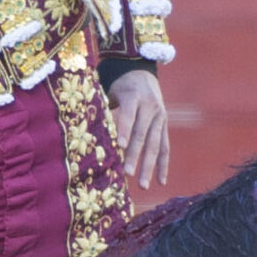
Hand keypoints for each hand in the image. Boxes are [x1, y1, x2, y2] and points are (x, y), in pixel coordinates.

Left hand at [107, 67, 170, 189]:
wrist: (141, 72)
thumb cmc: (119, 86)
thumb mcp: (111, 91)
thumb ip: (106, 109)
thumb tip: (92, 131)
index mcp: (134, 97)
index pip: (129, 116)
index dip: (125, 131)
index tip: (120, 147)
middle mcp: (151, 107)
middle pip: (143, 134)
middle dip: (135, 155)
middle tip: (128, 174)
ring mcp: (160, 117)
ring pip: (155, 144)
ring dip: (149, 166)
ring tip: (142, 185)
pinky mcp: (164, 126)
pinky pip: (165, 147)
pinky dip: (163, 165)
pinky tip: (161, 182)